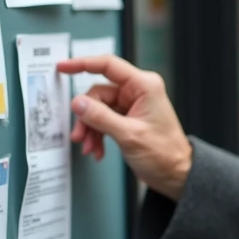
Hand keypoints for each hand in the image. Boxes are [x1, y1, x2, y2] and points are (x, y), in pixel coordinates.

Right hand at [55, 55, 191, 200]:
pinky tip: (98, 149)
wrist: (175, 174)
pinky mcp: (128, 118)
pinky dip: (98, 134)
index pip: (108, 65)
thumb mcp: (129, 135)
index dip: (82, 64)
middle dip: (87, 116)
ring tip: (90, 147)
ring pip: (98, 108)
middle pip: (98, 93)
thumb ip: (101, 117)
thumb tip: (78, 103)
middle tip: (80, 136)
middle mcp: (138, 91)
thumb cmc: (164, 154)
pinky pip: (104, 119)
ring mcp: (132, 105)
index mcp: (144, 86)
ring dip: (91, 129)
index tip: (63, 67)